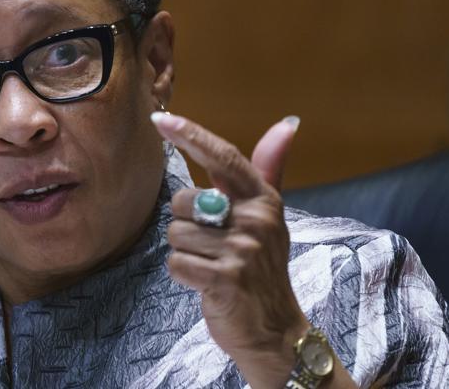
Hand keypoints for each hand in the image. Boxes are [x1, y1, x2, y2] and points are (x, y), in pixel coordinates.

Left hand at [152, 112, 308, 387]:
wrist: (275, 330)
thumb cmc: (261, 267)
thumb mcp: (268, 216)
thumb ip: (268, 169)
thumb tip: (287, 124)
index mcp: (263, 199)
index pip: (223, 156)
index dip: (191, 135)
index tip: (160, 118)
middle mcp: (255, 219)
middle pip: (183, 201)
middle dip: (185, 224)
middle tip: (211, 246)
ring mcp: (242, 250)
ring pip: (175, 234)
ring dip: (184, 253)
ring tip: (211, 265)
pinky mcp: (226, 279)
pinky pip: (176, 263)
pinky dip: (183, 275)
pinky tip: (205, 283)